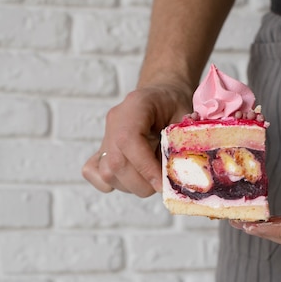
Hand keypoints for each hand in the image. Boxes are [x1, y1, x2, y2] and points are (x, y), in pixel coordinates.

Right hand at [82, 82, 192, 196]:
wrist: (161, 96)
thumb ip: (183, 140)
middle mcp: (115, 121)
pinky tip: (134, 179)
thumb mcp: (186, 116)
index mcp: (135, 106)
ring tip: (153, 179)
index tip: (163, 185)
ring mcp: (106, 136)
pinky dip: (114, 183)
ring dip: (134, 185)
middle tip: (164, 185)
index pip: (129, 141)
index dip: (146, 169)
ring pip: (108, 173)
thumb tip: (183, 171)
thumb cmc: (175, 105)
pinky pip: (94, 173)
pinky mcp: (101, 150)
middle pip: (116, 163)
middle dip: (143, 183)